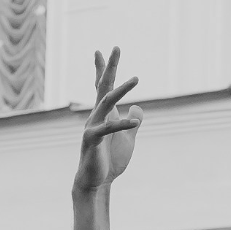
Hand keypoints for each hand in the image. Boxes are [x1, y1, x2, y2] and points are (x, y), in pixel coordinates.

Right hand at [74, 51, 141, 197]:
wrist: (96, 182)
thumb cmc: (109, 160)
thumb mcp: (128, 139)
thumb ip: (132, 123)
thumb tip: (138, 107)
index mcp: (105, 114)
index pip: (103, 86)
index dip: (104, 69)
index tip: (105, 50)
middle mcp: (96, 115)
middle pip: (104, 86)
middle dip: (109, 67)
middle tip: (116, 47)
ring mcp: (92, 126)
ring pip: (106, 102)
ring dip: (121, 90)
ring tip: (136, 79)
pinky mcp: (92, 139)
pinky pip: (108, 129)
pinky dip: (122, 124)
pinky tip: (134, 121)